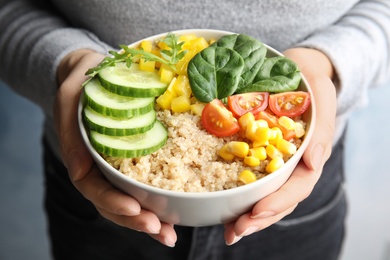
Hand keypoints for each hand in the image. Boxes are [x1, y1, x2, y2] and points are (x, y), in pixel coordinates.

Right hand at [54, 49, 176, 246]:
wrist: (97, 71)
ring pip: (131, 198)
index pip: (94, 188)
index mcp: (84, 155)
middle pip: (114, 202)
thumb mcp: (70, 98)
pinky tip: (176, 211)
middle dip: (137, 219)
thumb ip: (71, 132)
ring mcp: (120, 164)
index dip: (113, 202)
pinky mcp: (138, 156)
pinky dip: (159, 198)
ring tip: (171, 233)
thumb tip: (79, 172)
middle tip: (162, 231)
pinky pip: (146, 181)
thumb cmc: (83, 81)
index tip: (135, 209)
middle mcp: (102, 165)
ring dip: (150, 218)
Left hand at [224, 48, 336, 244]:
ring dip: (245, 215)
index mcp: (307, 156)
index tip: (258, 212)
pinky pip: (244, 176)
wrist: (294, 70)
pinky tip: (219, 207)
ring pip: (261, 195)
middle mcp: (288, 164)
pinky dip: (233, 194)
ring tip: (228, 230)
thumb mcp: (322, 99)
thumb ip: (322, 131)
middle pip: (278, 200)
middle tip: (237, 231)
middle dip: (258, 218)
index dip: (279, 201)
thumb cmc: (311, 84)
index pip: (297, 187)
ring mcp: (270, 162)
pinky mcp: (252, 153)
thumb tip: (314, 164)